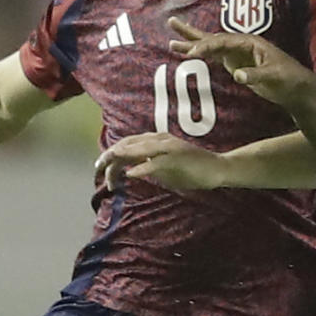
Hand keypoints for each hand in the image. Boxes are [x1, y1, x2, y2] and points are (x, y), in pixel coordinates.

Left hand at [95, 132, 227, 191]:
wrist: (218, 168)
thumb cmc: (193, 170)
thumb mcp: (165, 168)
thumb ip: (149, 166)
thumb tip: (130, 172)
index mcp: (157, 140)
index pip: (128, 143)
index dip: (111, 153)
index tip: (99, 166)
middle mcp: (160, 140)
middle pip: (128, 144)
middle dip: (109, 156)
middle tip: (97, 169)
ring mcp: (168, 148)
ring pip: (137, 150)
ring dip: (120, 160)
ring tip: (106, 170)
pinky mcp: (177, 158)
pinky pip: (155, 163)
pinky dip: (141, 168)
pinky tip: (129, 175)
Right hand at [168, 17, 315, 109]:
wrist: (296, 88)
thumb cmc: (288, 78)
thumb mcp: (273, 76)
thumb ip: (255, 74)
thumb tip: (237, 75)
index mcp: (250, 42)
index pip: (223, 41)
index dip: (207, 46)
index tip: (192, 52)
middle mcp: (240, 45)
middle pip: (212, 37)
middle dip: (192, 33)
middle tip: (171, 22)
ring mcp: (236, 54)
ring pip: (210, 46)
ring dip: (192, 43)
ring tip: (171, 40)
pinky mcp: (235, 64)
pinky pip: (213, 58)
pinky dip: (200, 55)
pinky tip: (188, 53)